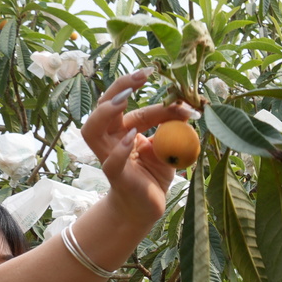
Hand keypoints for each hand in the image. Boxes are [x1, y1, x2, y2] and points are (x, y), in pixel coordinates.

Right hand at [82, 70, 190, 228]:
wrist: (146, 208)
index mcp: (123, 129)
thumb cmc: (153, 176)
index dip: (161, 103)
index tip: (184, 96)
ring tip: (124, 100)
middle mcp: (111, 139)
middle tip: (144, 73)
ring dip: (107, 112)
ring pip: (94, 130)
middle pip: (105, 106)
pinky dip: (121, 150)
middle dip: (122, 86)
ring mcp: (110, 156)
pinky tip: (132, 138)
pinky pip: (111, 161)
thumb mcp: (168, 149)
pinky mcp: (116, 176)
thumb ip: (173, 129)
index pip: (139, 110)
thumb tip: (188, 105)